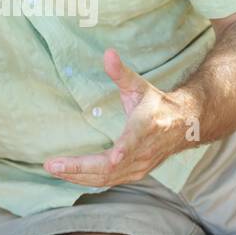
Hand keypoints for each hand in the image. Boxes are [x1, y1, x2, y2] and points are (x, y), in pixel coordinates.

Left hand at [42, 48, 194, 186]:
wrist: (183, 127)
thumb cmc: (157, 104)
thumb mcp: (139, 86)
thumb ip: (121, 72)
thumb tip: (108, 53)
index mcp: (147, 126)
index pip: (134, 139)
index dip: (124, 149)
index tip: (113, 157)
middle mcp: (144, 151)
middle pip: (110, 167)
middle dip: (79, 168)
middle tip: (52, 164)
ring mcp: (139, 166)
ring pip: (106, 178)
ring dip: (78, 176)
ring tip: (53, 169)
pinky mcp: (134, 174)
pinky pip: (108, 181)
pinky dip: (86, 179)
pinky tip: (68, 175)